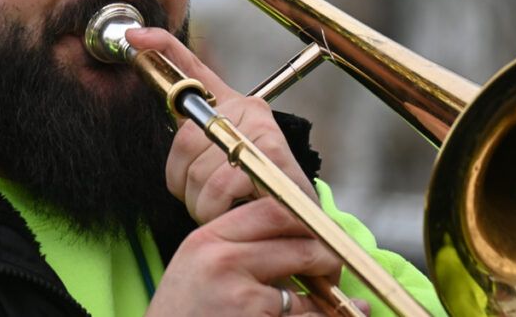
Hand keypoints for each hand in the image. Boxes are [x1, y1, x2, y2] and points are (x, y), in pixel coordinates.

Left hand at [125, 27, 318, 224]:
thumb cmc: (254, 193)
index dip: (162, 47)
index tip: (134, 36)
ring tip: (222, 210)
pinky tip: (234, 213)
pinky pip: (220, 186)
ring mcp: (262, 129)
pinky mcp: (273, 156)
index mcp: (231, 105)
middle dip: (184, 181)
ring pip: (198, 169)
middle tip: (203, 200)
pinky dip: (217, 210)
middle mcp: (248, 108)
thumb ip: (194, 145)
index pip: (192, 68)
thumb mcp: (218, 163)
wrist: (302, 224)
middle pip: (186, 137)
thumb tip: (174, 127)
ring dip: (201, 204)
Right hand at [145, 198, 368, 315]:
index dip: (308, 219)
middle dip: (329, 261)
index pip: (274, 209)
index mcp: (209, 237)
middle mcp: (223, 260)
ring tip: (329, 307)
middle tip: (333, 273)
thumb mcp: (197, 265)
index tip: (320, 232)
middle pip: (303, 245)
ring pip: (309, 292)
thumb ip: (237, 244)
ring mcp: (240, 296)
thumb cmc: (182, 314)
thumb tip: (301, 235)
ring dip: (325, 303)